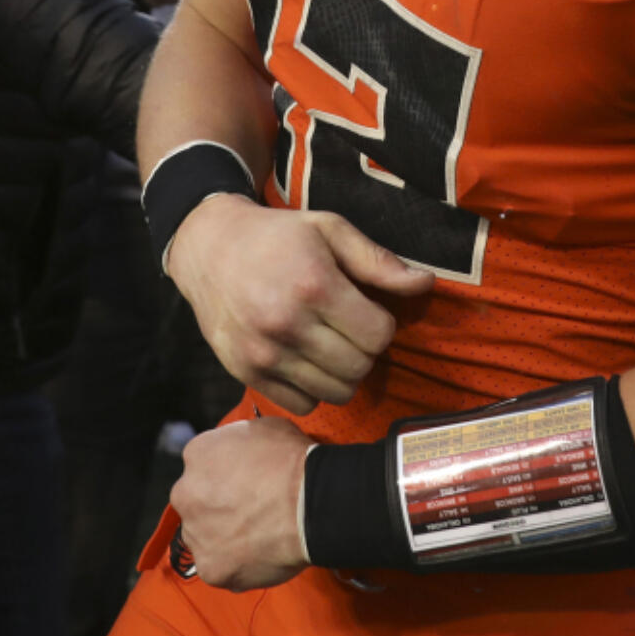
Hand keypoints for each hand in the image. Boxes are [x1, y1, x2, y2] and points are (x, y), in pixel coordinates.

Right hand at [167, 195, 434, 413]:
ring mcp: (263, 353)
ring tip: (330, 345)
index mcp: (314, 285)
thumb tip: (425, 283)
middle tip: (350, 328)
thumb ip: (378, 261)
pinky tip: (306, 361)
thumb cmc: (277, 236)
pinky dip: (312, 390)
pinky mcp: (244, 373)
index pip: (378, 335)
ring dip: (342, 373)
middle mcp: (287, 324)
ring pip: (334, 392)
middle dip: (365, 350)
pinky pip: (301, 405)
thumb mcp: (330, 230)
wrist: (209, 248)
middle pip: (359, 367)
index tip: (368, 310)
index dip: (382, 324)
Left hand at [172, 417, 311, 589]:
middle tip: (249, 507)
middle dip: (216, 504)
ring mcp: (195, 534)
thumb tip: (244, 454)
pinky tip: (260, 552)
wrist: (309, 504)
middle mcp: (185, 493)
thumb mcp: (265, 427)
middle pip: (195, 500)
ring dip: (222, 534)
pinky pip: (220, 566)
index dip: (225, 471)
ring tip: (257, 533)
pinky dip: (237, 562)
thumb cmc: (292, 461)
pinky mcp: (210, 569)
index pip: (202, 462)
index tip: (244, 478)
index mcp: (198, 453)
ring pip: (203, 536)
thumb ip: (240, 442)